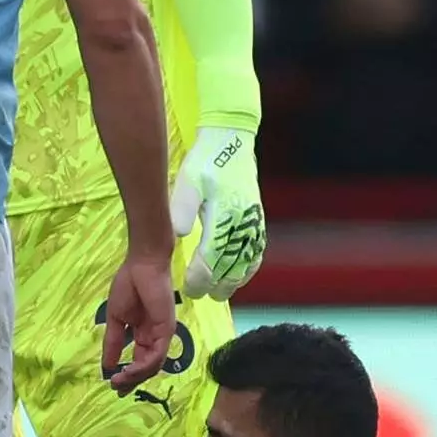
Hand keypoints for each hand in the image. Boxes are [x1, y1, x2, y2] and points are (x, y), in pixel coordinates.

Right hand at [100, 253, 178, 394]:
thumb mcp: (116, 319)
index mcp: (144, 334)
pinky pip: (156, 355)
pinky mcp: (166, 330)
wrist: (141, 265)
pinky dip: (143, 366)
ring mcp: (162, 335)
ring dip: (135, 376)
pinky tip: (129, 370)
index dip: (128, 375)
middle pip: (146, 367)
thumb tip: (106, 365)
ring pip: (152, 366)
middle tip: (116, 389)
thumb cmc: (129, 285)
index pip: (139, 361)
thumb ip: (113, 342)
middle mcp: (155, 337)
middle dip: (131, 381)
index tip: (113, 385)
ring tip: (119, 380)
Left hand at [168, 125, 265, 299]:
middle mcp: (242, 225)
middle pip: (229, 268)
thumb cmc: (206, 162)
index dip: (199, 278)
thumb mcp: (188, 182)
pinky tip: (238, 277)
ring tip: (216, 292)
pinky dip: (247, 270)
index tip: (187, 287)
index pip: (211, 260)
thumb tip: (179, 235)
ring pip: (245, 265)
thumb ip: (182, 209)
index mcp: (223, 218)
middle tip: (197, 293)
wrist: (232, 142)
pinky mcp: (258, 221)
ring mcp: (253, 225)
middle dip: (213, 285)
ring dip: (231, 282)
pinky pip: (256, 254)